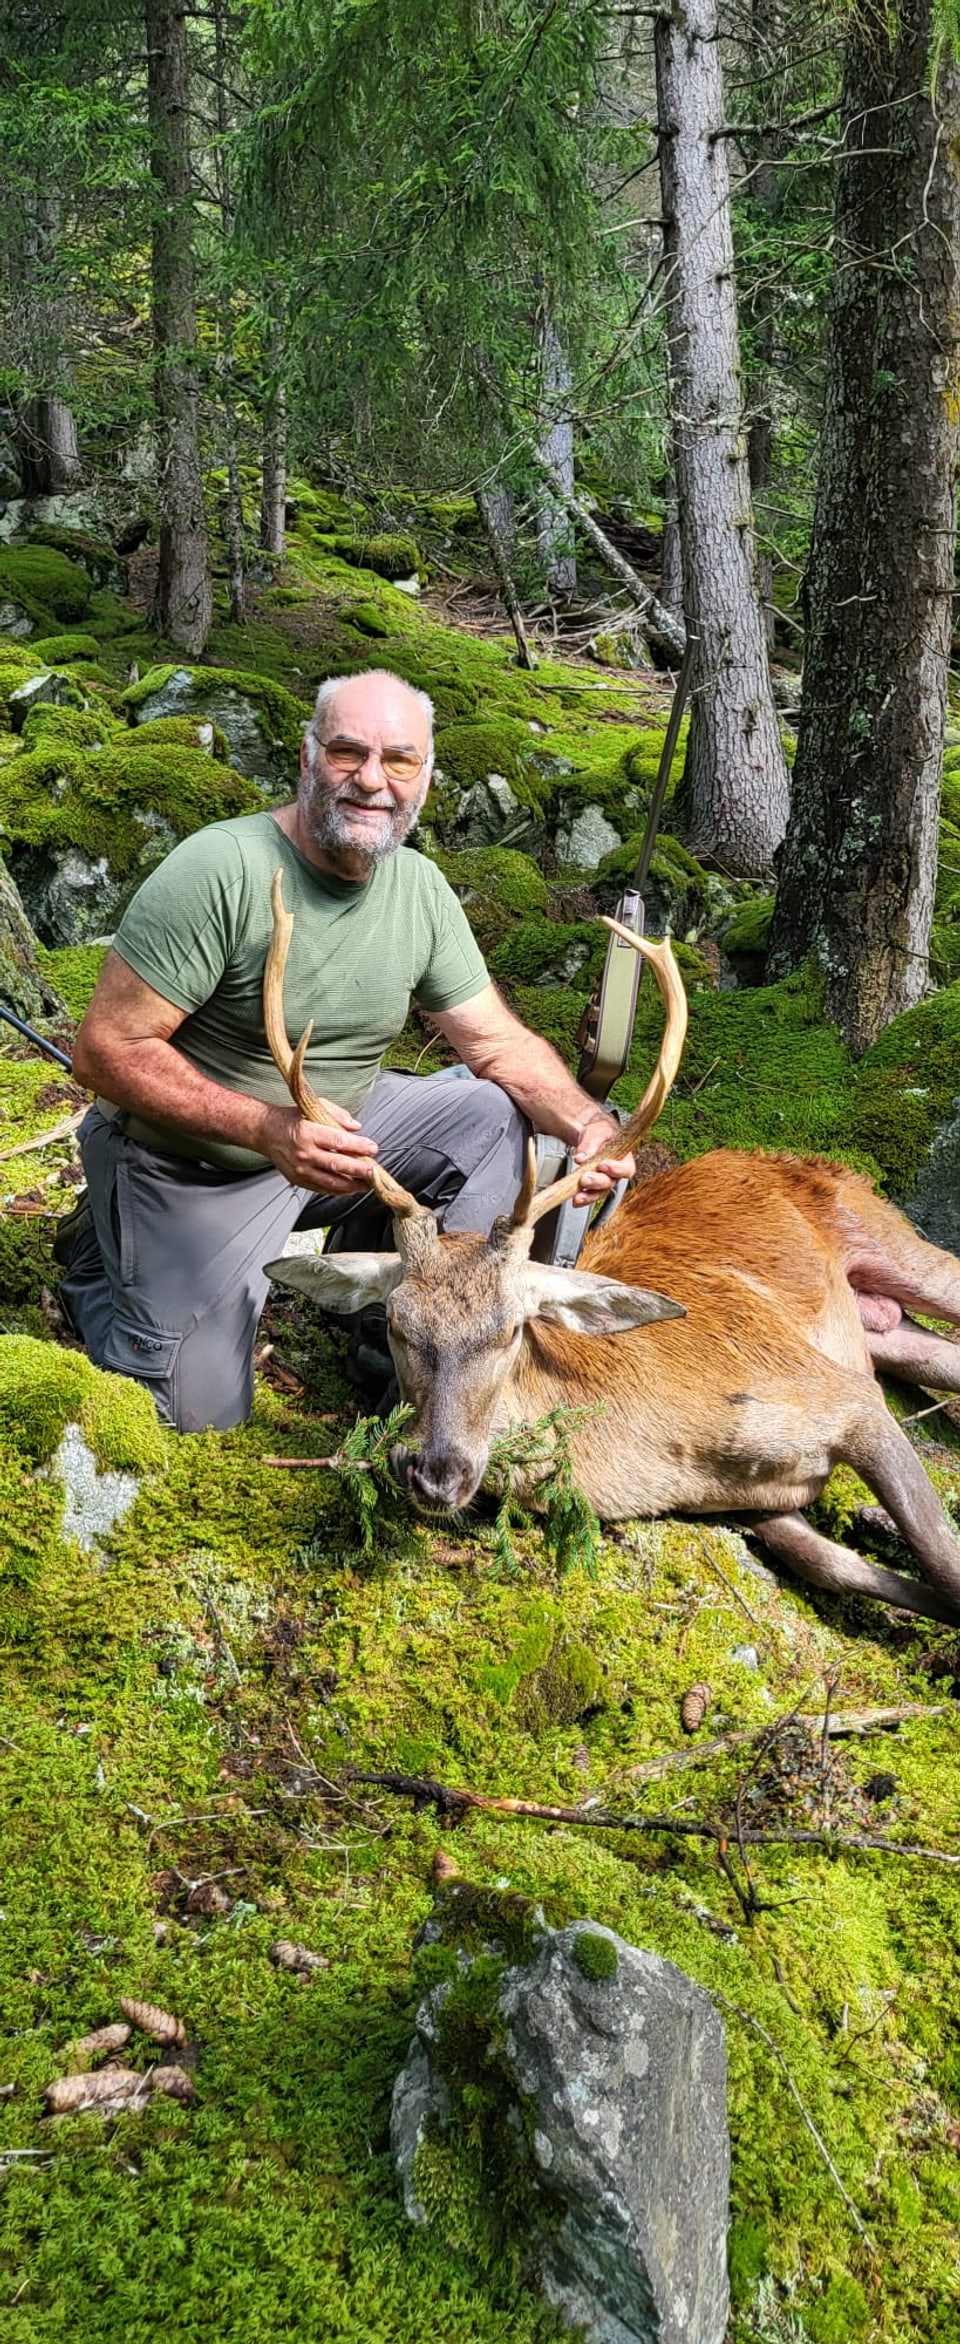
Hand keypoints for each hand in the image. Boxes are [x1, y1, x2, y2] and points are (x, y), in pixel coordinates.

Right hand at [260, 1101, 379, 1194]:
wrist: (266, 1132)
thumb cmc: (291, 1119)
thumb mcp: (314, 1107)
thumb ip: (337, 1115)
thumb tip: (357, 1127)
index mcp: (308, 1133)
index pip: (339, 1142)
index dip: (359, 1146)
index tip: (372, 1148)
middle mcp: (304, 1153)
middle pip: (338, 1165)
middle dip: (360, 1170)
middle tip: (375, 1172)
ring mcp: (301, 1169)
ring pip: (331, 1182)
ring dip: (352, 1185)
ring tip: (367, 1184)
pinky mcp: (298, 1180)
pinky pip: (321, 1189)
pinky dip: (337, 1190)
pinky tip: (349, 1188)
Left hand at [572, 1111, 634, 1207]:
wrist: (591, 1136)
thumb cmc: (600, 1132)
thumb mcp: (597, 1132)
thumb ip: (591, 1144)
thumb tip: (582, 1158)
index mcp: (624, 1158)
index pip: (626, 1168)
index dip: (616, 1169)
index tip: (603, 1165)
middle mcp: (616, 1172)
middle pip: (611, 1182)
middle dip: (597, 1182)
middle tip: (585, 1179)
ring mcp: (605, 1180)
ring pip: (600, 1192)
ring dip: (588, 1196)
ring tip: (577, 1196)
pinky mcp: (593, 1186)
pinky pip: (589, 1194)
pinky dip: (582, 1198)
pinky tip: (575, 1199)